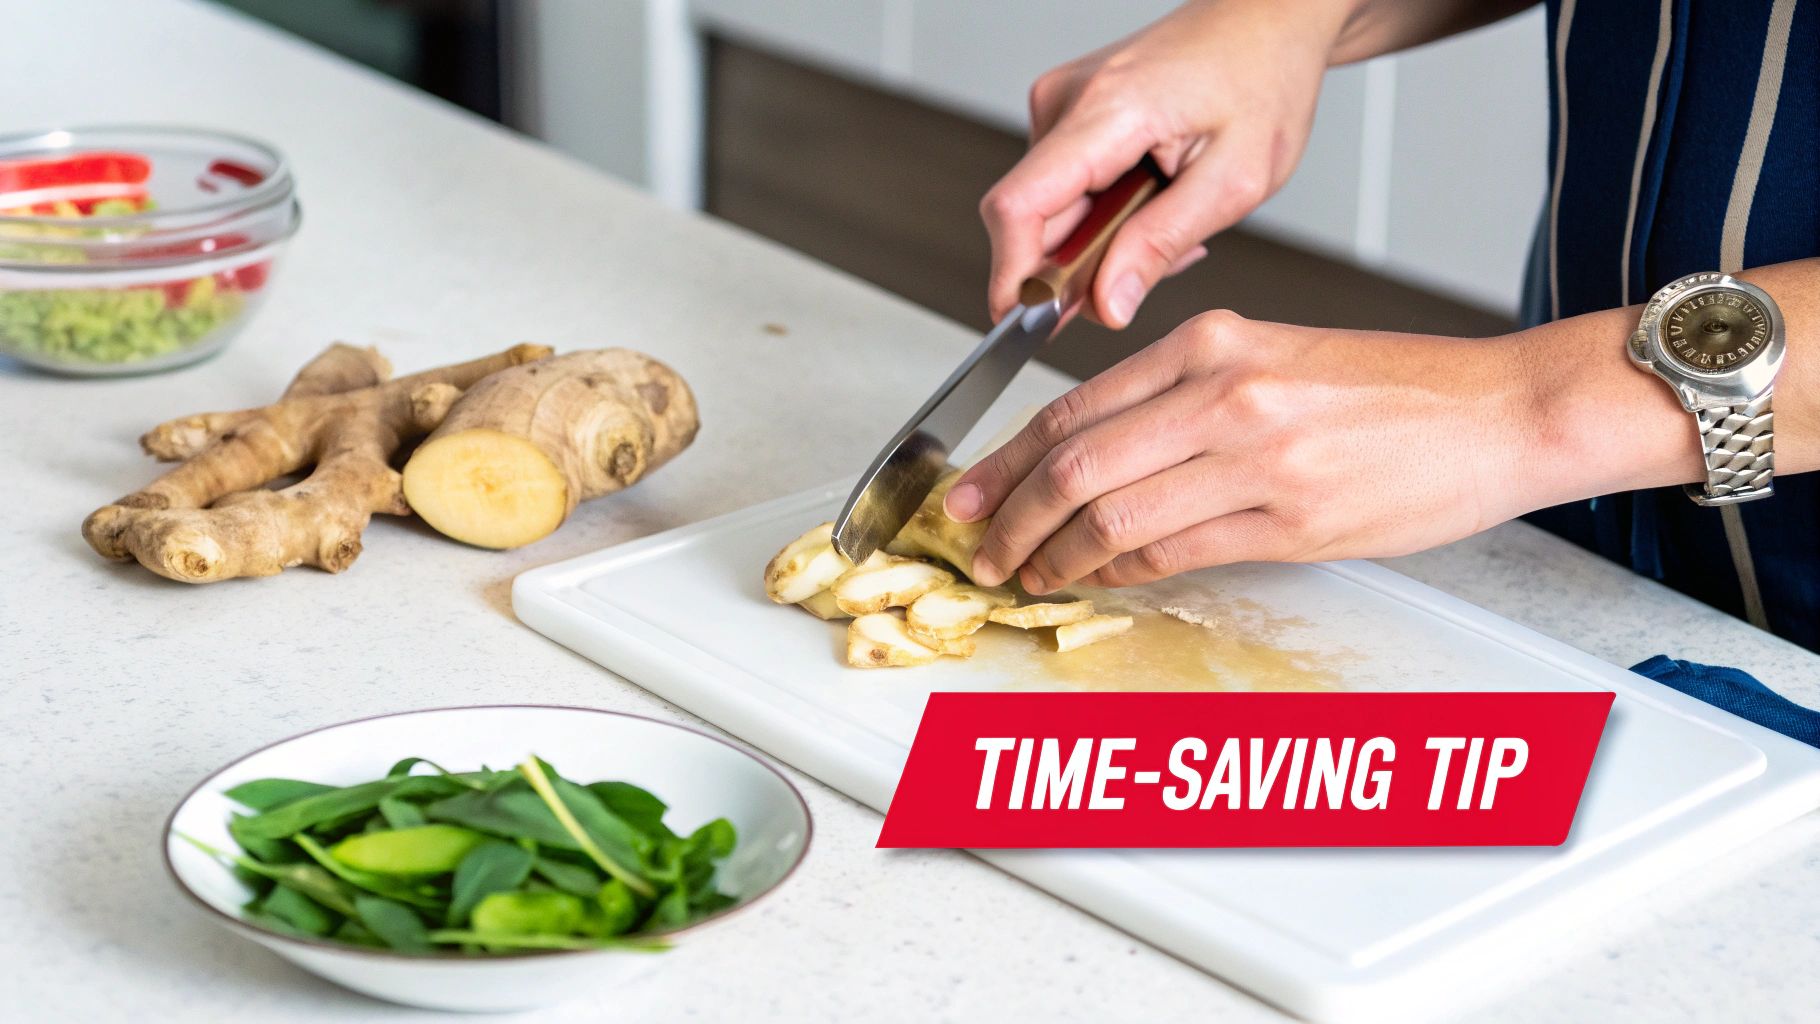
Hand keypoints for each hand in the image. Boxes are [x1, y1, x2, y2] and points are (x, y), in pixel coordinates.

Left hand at [944, 311, 1545, 591]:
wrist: (1501, 412)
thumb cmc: (1397, 388)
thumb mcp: (1274, 358)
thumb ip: (1183, 396)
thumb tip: (1097, 453)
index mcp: (1212, 343)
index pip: (1074, 407)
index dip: (1005, 461)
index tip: (968, 493)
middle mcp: (1224, 393)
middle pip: (1074, 465)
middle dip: (1008, 518)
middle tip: (976, 551)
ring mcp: (1256, 460)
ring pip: (1113, 517)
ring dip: (1054, 557)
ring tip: (1026, 577)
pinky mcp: (1291, 522)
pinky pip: (1175, 554)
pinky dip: (1121, 574)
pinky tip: (1098, 581)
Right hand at [981, 0, 1348, 326]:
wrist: (1267, 20)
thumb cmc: (1263, 79)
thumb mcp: (1234, 181)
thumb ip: (1161, 246)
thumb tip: (1105, 306)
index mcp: (1107, 112)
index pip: (1017, 208)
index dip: (1013, 276)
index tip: (1027, 324)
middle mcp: (1067, 100)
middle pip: (1032, 217)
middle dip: (1081, 266)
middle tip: (1151, 267)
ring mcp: (1062, 102)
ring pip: (1049, 209)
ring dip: (1099, 239)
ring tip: (1166, 219)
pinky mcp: (1066, 112)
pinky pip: (1063, 186)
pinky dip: (1102, 211)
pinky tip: (1151, 198)